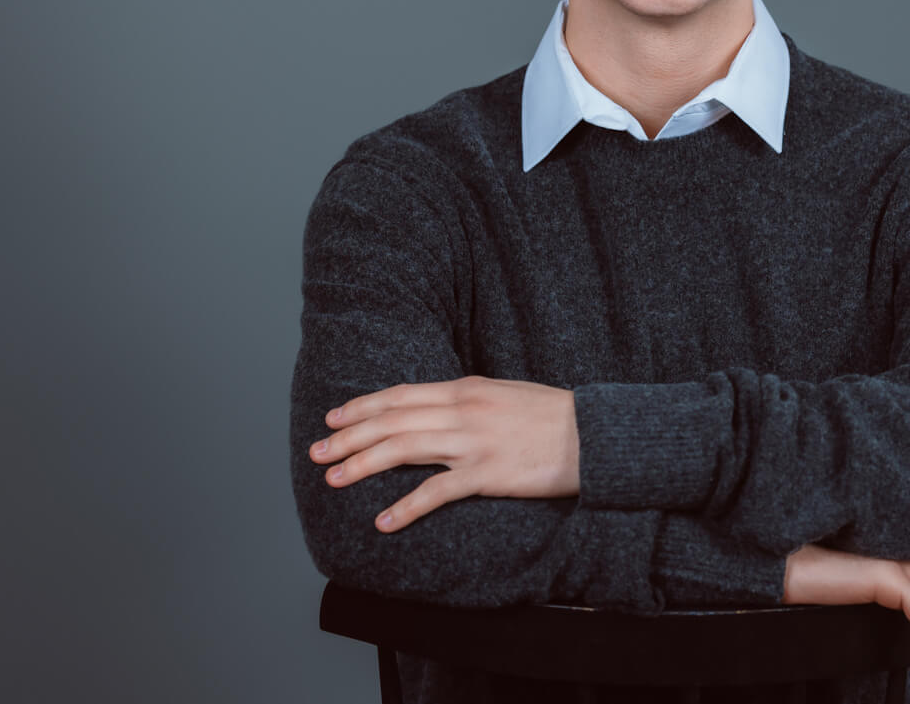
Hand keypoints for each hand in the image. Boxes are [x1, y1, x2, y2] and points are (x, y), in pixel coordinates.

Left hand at [309, 375, 579, 530]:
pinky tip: (384, 521)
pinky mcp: (487, 475)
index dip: (362, 407)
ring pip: (403, 449)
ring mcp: (473, 443)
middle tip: (317, 452)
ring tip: (334, 480)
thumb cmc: (551, 414)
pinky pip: (436, 492)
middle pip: (392, 421)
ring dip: (363, 464)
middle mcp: (462, 411)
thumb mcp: (503, 393)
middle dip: (349, 437)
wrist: (592, 433)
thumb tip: (434, 409)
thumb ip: (466, 400)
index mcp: (465, 388)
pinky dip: (406, 507)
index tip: (333, 417)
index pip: (400, 395)